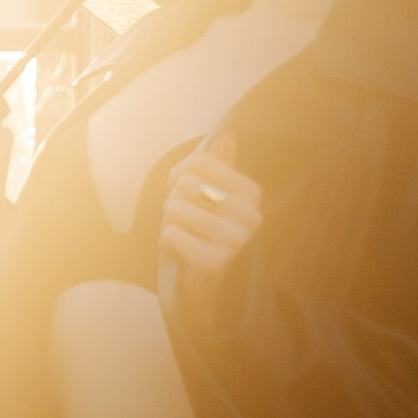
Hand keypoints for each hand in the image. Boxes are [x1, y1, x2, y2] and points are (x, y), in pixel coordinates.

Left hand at [160, 132, 261, 311]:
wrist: (197, 281)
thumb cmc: (200, 230)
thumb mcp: (207, 193)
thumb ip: (217, 165)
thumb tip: (226, 137)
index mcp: (252, 194)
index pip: (201, 160)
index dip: (179, 174)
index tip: (181, 190)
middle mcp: (251, 216)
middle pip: (187, 184)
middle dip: (174, 201)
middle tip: (185, 220)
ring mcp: (236, 241)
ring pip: (175, 208)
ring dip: (169, 222)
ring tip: (183, 234)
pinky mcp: (215, 264)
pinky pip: (170, 235)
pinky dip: (166, 242)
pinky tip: (180, 252)